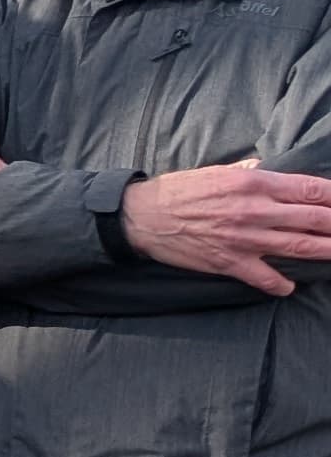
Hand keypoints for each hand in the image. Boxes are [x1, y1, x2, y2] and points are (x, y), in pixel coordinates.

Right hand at [119, 159, 330, 295]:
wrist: (143, 217)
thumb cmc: (179, 191)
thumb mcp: (219, 171)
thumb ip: (250, 171)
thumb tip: (271, 170)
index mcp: (254, 183)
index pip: (310, 189)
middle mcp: (255, 210)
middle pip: (314, 219)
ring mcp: (244, 239)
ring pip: (299, 247)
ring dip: (326, 251)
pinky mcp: (229, 262)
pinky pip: (266, 278)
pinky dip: (281, 285)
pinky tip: (288, 286)